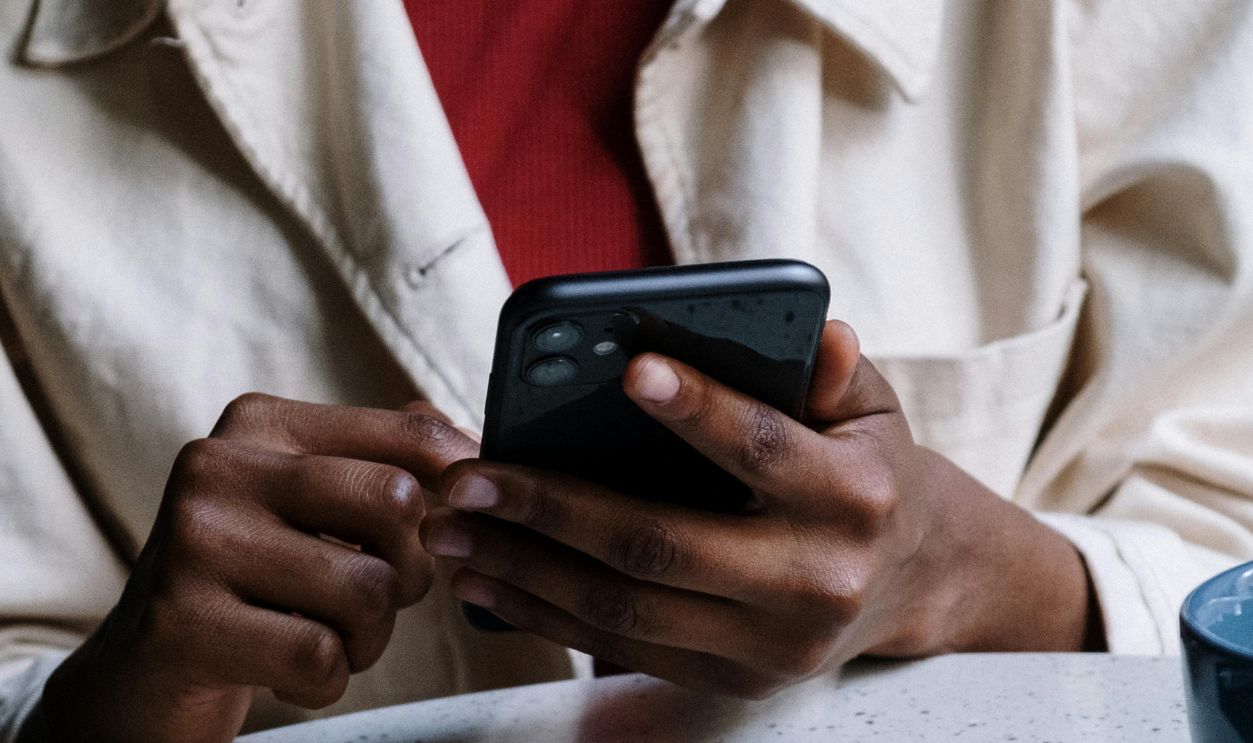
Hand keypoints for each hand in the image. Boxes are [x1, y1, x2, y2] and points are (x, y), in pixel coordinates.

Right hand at [39, 395, 476, 742]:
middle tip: (375, 599)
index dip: (462, 486)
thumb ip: (385, 459)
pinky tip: (286, 673)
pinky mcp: (181, 622)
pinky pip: (319, 656)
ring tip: (325, 638)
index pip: (411, 434)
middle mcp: (219, 466)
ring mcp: (194, 541)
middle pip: (398, 504)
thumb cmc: (254, 580)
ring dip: (368, 638)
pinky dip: (324, 682)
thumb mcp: (311, 504)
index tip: (467, 521)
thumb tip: (471, 445)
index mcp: (262, 424)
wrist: (146, 669)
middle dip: (410, 571)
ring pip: (367, 588)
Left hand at [420, 321, 1095, 697]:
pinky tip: (489, 579)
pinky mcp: (735, 680)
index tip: (629, 370)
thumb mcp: (873, 413)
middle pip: (662, 545)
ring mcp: (771, 645)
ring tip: (451, 530)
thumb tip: (818, 331)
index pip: (763, 448)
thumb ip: (837, 372)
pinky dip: (546, 614)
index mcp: (854, 496)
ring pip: (625, 609)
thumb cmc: (872, 473)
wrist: (917, 583)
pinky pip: (621, 650)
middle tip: (469, 479)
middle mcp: (815, 580)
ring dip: (524, 569)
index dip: (698, 410)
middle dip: (552, 510)